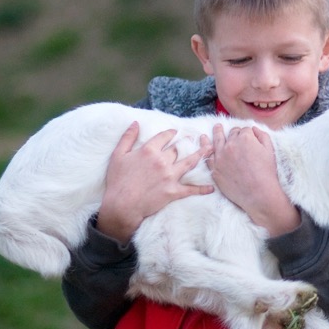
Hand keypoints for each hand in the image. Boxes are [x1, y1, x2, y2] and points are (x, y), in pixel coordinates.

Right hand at [97, 122, 213, 242]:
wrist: (121, 206)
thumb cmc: (118, 180)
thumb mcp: (118, 155)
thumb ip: (127, 137)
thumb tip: (135, 123)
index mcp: (149, 150)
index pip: (164, 137)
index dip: (171, 133)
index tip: (175, 132)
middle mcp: (162, 161)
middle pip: (178, 149)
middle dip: (186, 142)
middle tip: (193, 138)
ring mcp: (170, 176)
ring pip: (189, 162)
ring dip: (201, 155)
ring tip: (210, 149)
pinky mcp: (173, 192)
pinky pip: (191, 189)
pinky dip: (202, 189)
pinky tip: (211, 188)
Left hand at [209, 124, 299, 236]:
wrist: (259, 193)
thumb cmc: (266, 173)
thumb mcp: (270, 150)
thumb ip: (262, 135)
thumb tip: (253, 129)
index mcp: (245, 138)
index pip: (245, 130)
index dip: (248, 134)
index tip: (249, 137)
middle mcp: (231, 144)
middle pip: (231, 134)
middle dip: (234, 133)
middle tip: (235, 134)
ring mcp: (221, 157)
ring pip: (217, 139)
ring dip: (217, 132)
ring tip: (216, 127)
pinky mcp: (215, 169)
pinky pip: (207, 155)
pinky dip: (204, 146)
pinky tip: (203, 139)